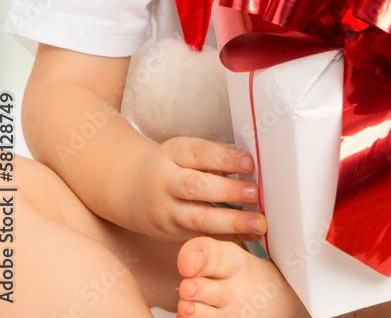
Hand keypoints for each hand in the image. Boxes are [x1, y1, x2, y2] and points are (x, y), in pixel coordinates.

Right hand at [127, 136, 265, 242]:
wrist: (132, 189)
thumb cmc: (172, 165)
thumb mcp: (186, 150)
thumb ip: (216, 154)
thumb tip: (254, 157)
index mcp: (172, 154)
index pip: (199, 154)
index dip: (225, 159)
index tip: (250, 163)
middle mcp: (165, 183)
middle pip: (196, 187)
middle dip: (228, 191)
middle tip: (255, 193)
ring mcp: (165, 212)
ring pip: (197, 219)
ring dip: (231, 223)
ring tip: (258, 223)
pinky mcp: (170, 235)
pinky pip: (199, 238)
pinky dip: (225, 239)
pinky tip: (248, 236)